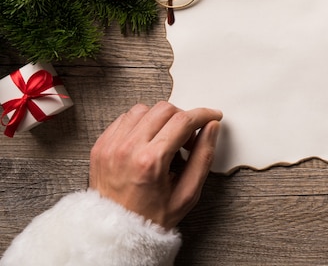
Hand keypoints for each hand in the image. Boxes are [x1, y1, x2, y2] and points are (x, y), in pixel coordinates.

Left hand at [89, 101, 222, 229]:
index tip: (212, 116)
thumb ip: (203, 156)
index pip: (183, 120)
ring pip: (143, 109)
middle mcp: (127, 148)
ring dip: (160, 119)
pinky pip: (124, 118)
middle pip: (164, 109)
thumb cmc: (150, 217)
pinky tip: (148, 141)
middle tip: (188, 138)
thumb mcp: (188, 193)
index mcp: (150, 161)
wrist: (116, 232)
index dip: (203, 114)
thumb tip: (211, 128)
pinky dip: (141, 123)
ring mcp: (111, 145)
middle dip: (183, 118)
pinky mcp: (101, 145)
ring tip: (166, 140)